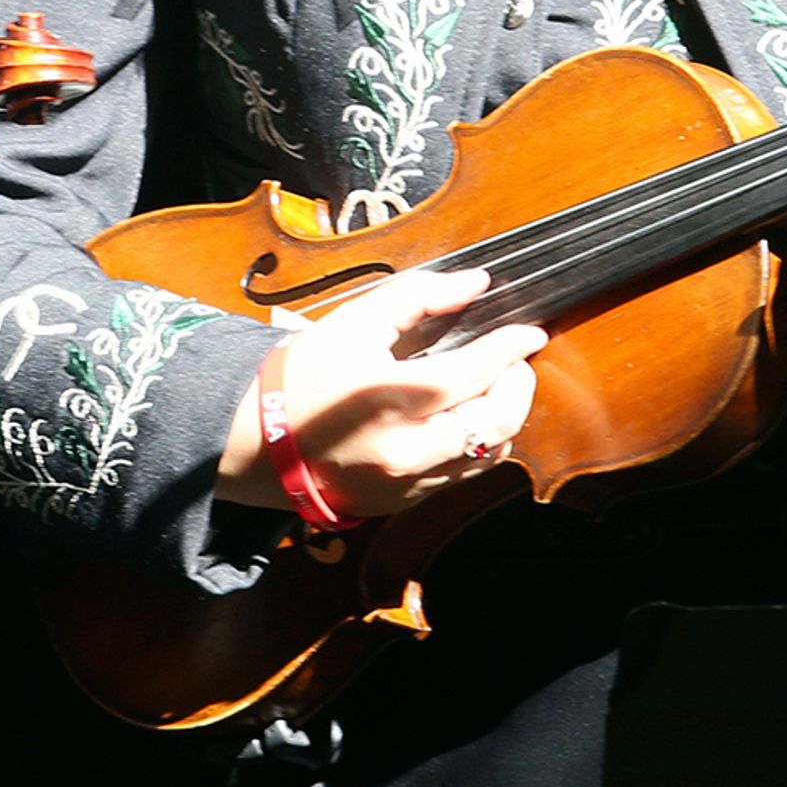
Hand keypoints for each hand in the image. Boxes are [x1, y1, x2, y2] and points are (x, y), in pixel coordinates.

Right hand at [215, 267, 544, 521]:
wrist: (257, 443)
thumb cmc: (304, 376)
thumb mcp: (354, 322)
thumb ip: (418, 296)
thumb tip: (474, 284)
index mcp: (391, 398)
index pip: (476, 372)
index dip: (511, 348)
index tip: (529, 332)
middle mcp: (407, 448)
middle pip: (497, 421)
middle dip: (519, 385)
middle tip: (516, 362)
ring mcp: (409, 482)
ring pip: (488, 453)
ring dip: (504, 417)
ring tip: (495, 388)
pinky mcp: (406, 502)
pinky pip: (462, 474)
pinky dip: (477, 443)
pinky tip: (467, 418)